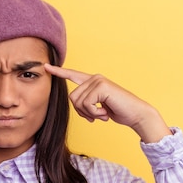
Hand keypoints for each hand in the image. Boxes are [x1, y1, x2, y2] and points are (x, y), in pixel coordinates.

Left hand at [44, 64, 171, 142]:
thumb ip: (86, 103)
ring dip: (90, 114)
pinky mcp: (102, 86)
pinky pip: (87, 105)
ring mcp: (98, 81)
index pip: (72, 75)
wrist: (136, 114)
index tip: (45, 66)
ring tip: (103, 114)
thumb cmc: (118, 111)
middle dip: (82, 112)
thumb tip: (76, 104)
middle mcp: (94, 78)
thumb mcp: (97, 107)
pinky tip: (106, 113)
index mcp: (92, 82)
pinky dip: (95, 114)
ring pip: (78, 102)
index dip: (59, 72)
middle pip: (72, 97)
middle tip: (97, 115)